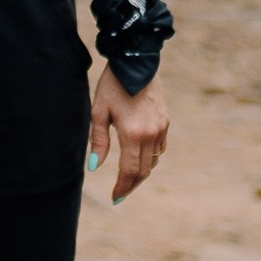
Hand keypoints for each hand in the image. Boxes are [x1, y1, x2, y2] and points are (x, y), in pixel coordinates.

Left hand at [90, 68, 169, 202]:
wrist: (136, 61)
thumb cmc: (113, 85)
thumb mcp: (99, 111)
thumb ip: (98, 141)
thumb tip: (94, 168)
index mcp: (132, 134)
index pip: (129, 171)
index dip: (122, 188)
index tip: (114, 199)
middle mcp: (150, 134)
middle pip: (144, 170)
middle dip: (131, 184)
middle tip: (120, 194)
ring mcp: (161, 127)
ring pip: (153, 161)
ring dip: (141, 172)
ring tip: (128, 177)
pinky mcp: (165, 121)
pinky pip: (160, 148)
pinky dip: (151, 157)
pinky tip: (140, 157)